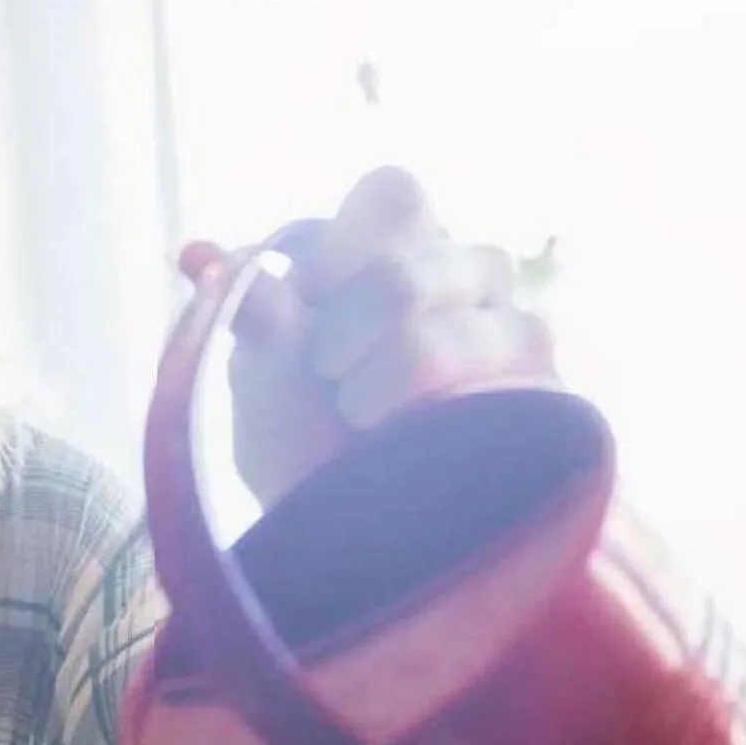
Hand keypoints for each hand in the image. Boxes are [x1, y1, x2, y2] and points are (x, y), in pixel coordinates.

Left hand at [181, 166, 554, 509]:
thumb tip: (202, 255)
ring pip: (456, 306)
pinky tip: (403, 430)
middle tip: (328, 369)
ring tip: (360, 415)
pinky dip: (429, 397)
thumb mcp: (262, 391)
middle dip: (353, 312)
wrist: (356, 551)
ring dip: (388, 362)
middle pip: (419, 248)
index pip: (394, 193)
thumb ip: (249, 321)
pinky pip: (498, 358)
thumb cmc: (307, 458)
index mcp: (395, 256)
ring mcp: (510, 332)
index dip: (342, 244)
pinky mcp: (542, 390)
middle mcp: (464, 281)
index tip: (305, 302)